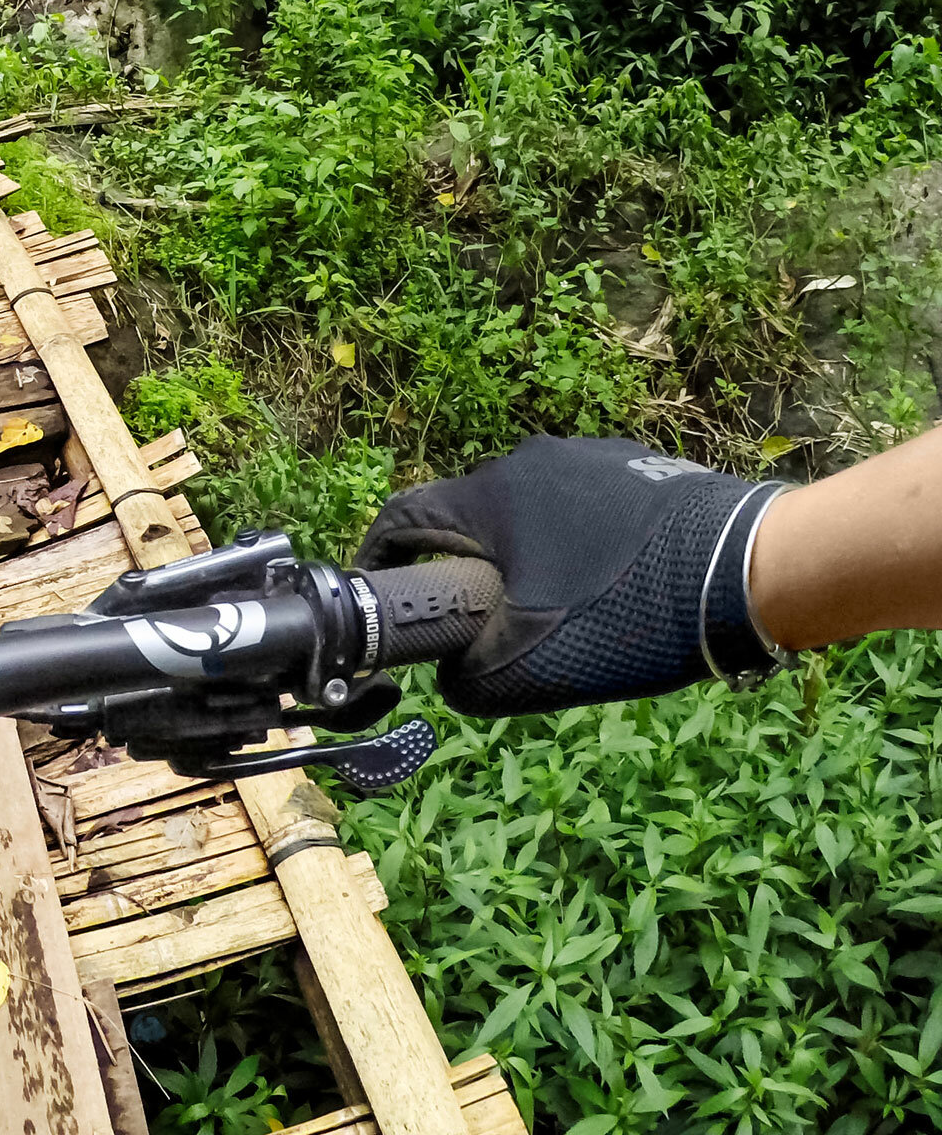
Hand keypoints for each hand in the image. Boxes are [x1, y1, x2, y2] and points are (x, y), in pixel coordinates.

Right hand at [355, 436, 786, 716]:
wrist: (755, 570)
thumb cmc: (627, 613)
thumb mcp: (529, 669)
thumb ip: (467, 679)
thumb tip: (451, 675)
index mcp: (488, 497)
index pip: (401, 520)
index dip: (380, 561)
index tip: (379, 596)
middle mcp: (531, 461)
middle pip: (469, 516)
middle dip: (463, 565)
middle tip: (476, 618)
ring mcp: (591, 456)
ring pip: (531, 512)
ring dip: (525, 555)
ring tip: (552, 608)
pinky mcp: (643, 466)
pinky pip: (584, 507)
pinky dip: (577, 544)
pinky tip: (610, 586)